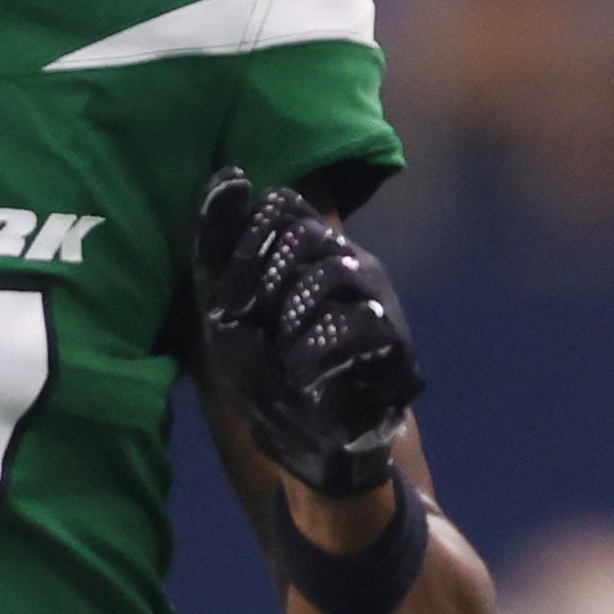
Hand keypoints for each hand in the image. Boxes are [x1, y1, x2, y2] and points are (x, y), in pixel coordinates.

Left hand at [189, 170, 420, 496]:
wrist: (302, 439)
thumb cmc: (264, 371)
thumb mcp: (224, 308)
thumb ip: (219, 244)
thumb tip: (231, 174)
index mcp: (307, 249)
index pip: (283, 205)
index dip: (248, 241)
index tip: (234, 294)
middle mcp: (347, 260)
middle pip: (304, 233)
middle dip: (266, 280)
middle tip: (258, 322)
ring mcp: (376, 297)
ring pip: (332, 270)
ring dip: (292, 315)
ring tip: (285, 351)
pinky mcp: (395, 338)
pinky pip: (360, 321)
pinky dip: (319, 350)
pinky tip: (306, 374)